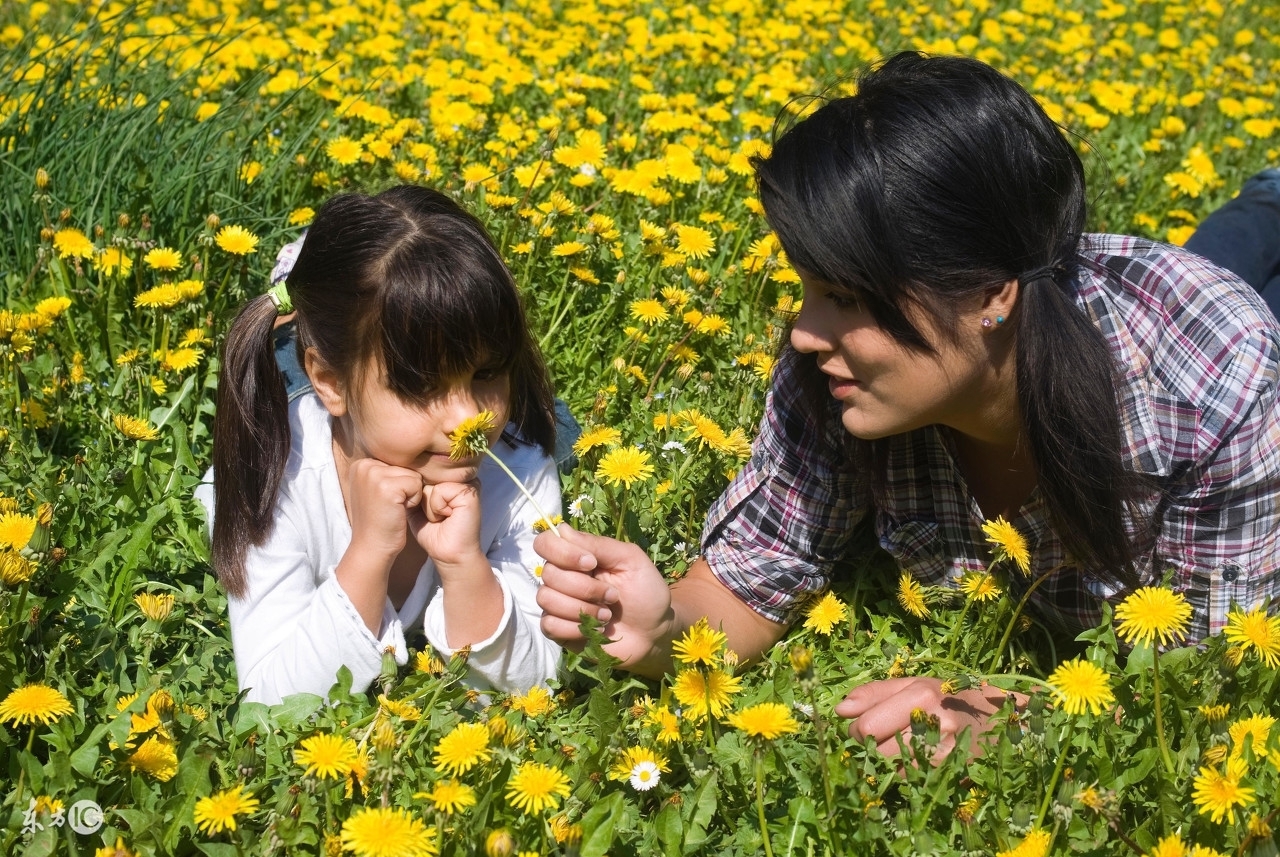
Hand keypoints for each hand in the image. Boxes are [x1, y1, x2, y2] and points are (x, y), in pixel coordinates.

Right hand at [343, 457, 426, 560]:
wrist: (371, 547)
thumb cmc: (380, 521)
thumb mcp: (376, 490)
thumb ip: (387, 472)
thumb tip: (413, 455)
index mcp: (361, 464)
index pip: (398, 463)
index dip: (400, 484)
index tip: (385, 501)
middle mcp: (364, 465)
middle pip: (407, 467)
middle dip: (405, 488)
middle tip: (390, 506)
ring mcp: (374, 475)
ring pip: (413, 475)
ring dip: (410, 494)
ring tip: (394, 508)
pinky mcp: (387, 487)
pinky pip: (416, 485)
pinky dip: (413, 501)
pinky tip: (399, 511)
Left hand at [410, 481, 484, 572]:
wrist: (448, 554)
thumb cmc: (434, 533)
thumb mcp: (416, 506)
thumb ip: (411, 488)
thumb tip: (400, 473)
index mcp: (450, 478)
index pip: (423, 472)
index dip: (417, 491)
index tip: (425, 509)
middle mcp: (460, 477)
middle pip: (425, 476)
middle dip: (422, 499)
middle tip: (437, 516)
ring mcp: (466, 483)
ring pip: (430, 484)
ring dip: (429, 506)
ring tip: (441, 517)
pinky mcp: (468, 492)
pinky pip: (439, 491)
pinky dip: (436, 508)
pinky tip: (447, 517)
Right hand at [534, 524, 674, 667]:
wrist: (654, 632)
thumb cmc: (645, 592)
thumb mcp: (630, 560)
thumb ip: (598, 545)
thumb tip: (563, 530)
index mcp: (578, 556)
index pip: (546, 543)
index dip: (562, 552)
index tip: (591, 563)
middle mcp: (563, 577)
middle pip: (548, 573)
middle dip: (584, 587)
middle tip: (613, 595)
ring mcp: (558, 604)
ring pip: (546, 598)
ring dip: (581, 608)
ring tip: (607, 616)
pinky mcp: (558, 630)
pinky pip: (549, 625)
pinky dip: (574, 628)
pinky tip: (594, 630)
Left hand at [834, 677, 1013, 760]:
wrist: (1003, 722)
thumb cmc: (952, 696)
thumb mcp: (916, 683)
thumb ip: (875, 693)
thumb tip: (840, 710)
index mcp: (922, 698)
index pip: (866, 726)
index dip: (854, 728)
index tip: (859, 724)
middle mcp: (933, 728)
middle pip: (874, 750)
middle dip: (867, 745)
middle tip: (879, 735)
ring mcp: (943, 757)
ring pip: (888, 768)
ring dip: (884, 759)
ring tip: (899, 743)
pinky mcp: (948, 777)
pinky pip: (907, 779)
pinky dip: (902, 770)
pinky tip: (913, 757)